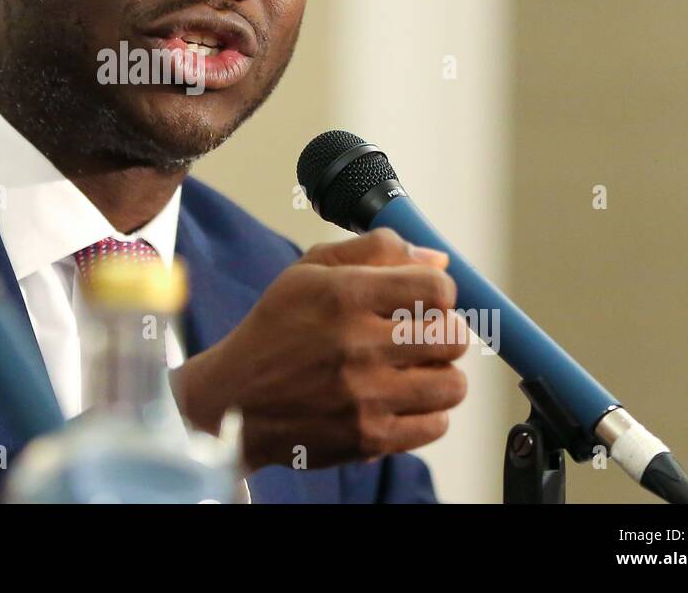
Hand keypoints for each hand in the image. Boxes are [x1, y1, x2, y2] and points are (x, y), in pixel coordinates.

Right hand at [171, 228, 468, 471]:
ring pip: (452, 384)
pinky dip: (426, 413)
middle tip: (419, 336)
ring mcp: (364, 396)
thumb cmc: (275, 329)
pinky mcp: (368, 437)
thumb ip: (375, 251)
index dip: (440, 292)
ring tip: (412, 371)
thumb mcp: (309, 271)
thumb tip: (439, 260)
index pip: (437, 288)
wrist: (234, 400)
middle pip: (453, 336)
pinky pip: (436, 425)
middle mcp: (356, 345)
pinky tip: (400, 400)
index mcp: (343, 295)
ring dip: (439, 375)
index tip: (425, 301)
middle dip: (443, 332)